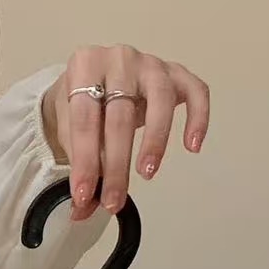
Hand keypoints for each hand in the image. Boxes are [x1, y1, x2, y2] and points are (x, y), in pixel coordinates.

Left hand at [40, 46, 209, 220]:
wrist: (94, 77)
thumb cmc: (83, 106)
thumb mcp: (71, 131)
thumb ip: (80, 167)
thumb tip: (84, 209)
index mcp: (83, 66)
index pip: (83, 119)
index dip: (84, 160)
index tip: (84, 195)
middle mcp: (118, 58)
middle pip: (119, 115)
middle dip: (115, 165)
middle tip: (113, 200)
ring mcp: (150, 63)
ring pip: (159, 99)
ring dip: (154, 140)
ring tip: (147, 173)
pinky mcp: (176, 71)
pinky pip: (196, 91)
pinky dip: (198, 118)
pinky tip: (192, 146)